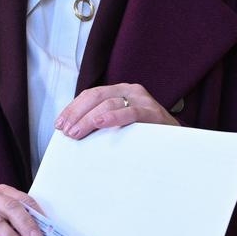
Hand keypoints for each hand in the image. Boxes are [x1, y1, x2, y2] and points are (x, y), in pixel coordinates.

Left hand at [55, 83, 176, 140]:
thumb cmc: (144, 137)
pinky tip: (101, 123)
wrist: (178, 144)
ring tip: (77, 133)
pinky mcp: (154, 113)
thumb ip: (100, 123)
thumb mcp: (119, 126)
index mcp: (119, 91)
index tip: (59, 125)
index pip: (90, 95)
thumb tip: (71, 132)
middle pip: (96, 97)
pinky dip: (114, 117)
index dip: (72, 109)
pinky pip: (131, 112)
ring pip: (109, 103)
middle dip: (77, 114)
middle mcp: (130, 91)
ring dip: (89, 119)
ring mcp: (143, 100)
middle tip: (66, 131)